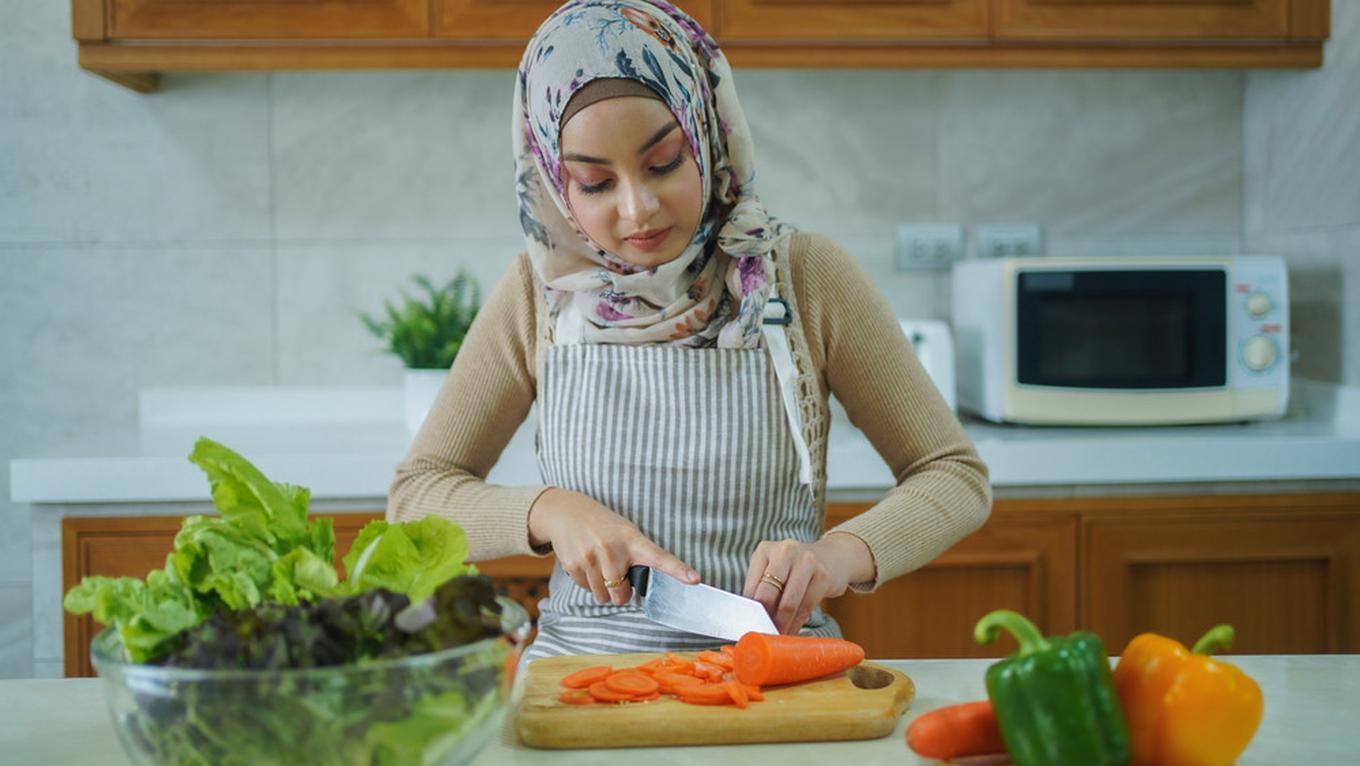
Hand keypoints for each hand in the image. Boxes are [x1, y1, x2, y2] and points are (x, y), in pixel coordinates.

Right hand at [528, 487, 698, 604]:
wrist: (566, 512)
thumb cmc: (602, 525)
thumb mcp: (625, 532)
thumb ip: (637, 555)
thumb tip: (642, 587)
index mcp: (632, 540)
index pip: (659, 557)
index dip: (678, 570)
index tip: (695, 579)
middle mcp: (612, 550)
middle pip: (622, 594)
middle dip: (621, 590)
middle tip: (616, 572)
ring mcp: (591, 559)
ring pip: (603, 596)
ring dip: (603, 588)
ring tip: (599, 565)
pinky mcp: (573, 566)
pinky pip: (587, 590)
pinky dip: (588, 583)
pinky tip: (586, 563)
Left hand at [742, 533, 874, 633]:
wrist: (832, 557)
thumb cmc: (795, 568)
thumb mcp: (774, 568)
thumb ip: (761, 587)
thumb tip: (750, 617)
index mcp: (765, 550)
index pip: (752, 585)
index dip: (750, 609)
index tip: (750, 625)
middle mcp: (785, 551)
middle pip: (768, 593)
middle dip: (764, 618)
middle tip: (762, 634)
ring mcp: (806, 561)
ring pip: (788, 603)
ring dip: (781, 625)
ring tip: (777, 635)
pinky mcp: (823, 576)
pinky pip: (806, 607)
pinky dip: (796, 623)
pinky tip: (791, 630)